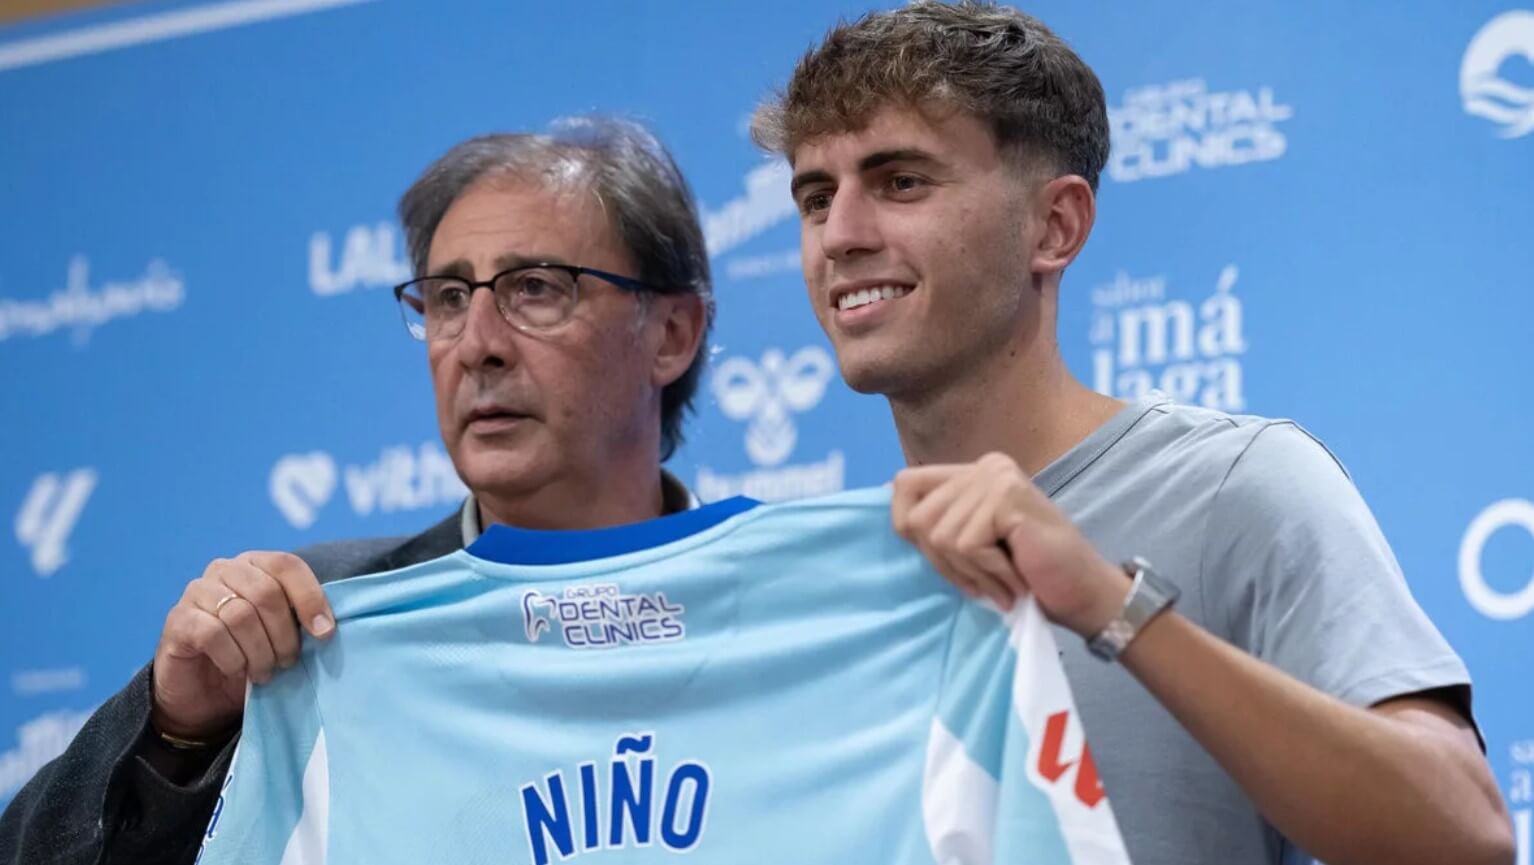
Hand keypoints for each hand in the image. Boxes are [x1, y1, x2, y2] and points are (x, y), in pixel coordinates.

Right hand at [150, 551, 333, 739]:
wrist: (202, 692)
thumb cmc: (250, 656)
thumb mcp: (281, 635)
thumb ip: (299, 620)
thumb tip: (325, 626)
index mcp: (255, 564)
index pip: (287, 565)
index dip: (310, 598)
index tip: (325, 633)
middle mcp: (225, 569)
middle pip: (266, 592)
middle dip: (284, 634)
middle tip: (288, 662)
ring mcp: (197, 591)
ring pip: (241, 615)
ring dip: (260, 651)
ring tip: (264, 672)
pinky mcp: (178, 619)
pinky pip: (213, 634)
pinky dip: (233, 658)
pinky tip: (237, 670)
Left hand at [891, 452, 1129, 636]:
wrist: (1084, 593)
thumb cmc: (1029, 574)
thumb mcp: (972, 542)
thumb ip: (939, 521)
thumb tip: (887, 502)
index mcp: (973, 471)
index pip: (904, 484)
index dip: (906, 525)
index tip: (944, 558)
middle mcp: (985, 466)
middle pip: (918, 518)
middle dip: (943, 563)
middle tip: (981, 581)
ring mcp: (997, 478)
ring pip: (940, 536)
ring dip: (970, 573)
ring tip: (1001, 582)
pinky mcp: (1007, 498)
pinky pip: (966, 545)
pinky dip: (987, 573)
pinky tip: (1014, 580)